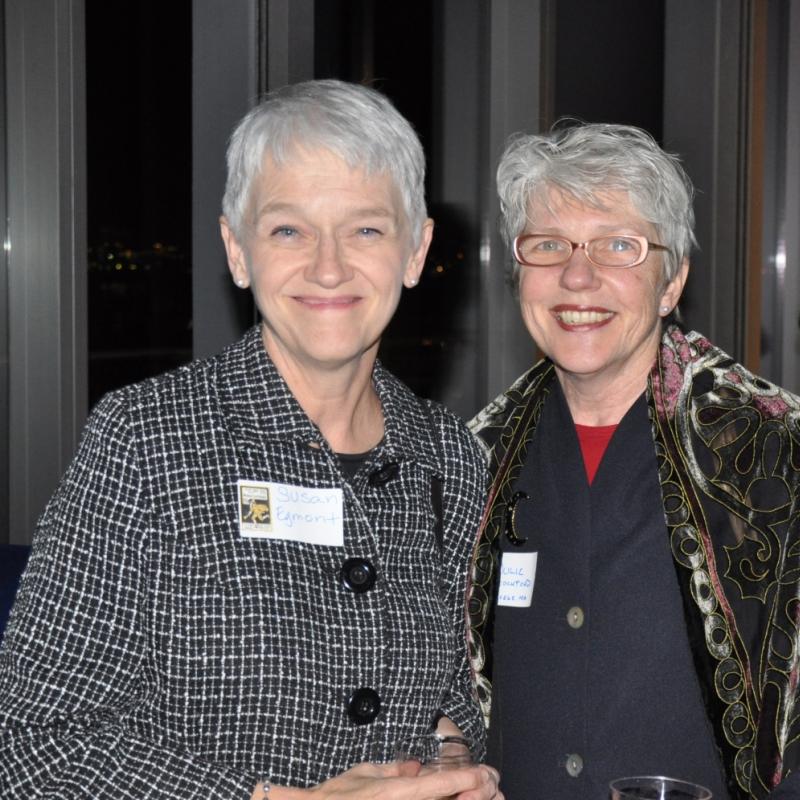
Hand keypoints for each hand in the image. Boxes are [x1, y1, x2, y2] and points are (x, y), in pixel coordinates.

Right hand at [258, 759, 500, 799]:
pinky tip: (455, 799)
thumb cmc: (334, 797)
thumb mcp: (364, 774)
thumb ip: (392, 770)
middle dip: (475, 795)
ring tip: (482, 795)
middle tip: (493, 788)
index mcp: (396, 794)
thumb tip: (414, 767)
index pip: (441, 784)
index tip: (488, 774)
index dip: (468, 779)